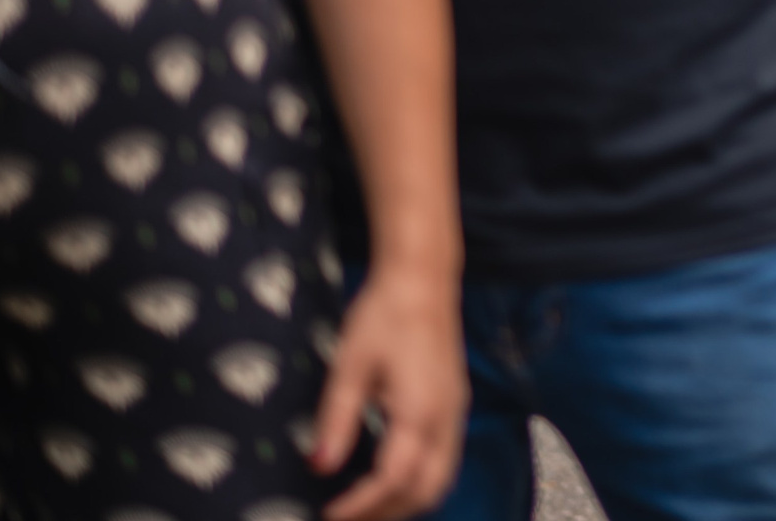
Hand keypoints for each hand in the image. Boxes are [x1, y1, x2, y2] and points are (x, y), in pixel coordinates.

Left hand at [314, 260, 467, 520]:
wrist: (423, 277)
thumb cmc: (383, 314)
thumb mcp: (350, 364)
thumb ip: (337, 419)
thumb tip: (320, 466)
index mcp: (419, 409)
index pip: (393, 478)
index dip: (361, 504)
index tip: (328, 514)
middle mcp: (446, 417)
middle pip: (427, 489)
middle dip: (388, 512)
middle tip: (346, 517)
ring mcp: (455, 411)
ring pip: (442, 478)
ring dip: (406, 501)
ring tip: (367, 507)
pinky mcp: (455, 404)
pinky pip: (445, 459)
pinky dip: (419, 481)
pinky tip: (390, 478)